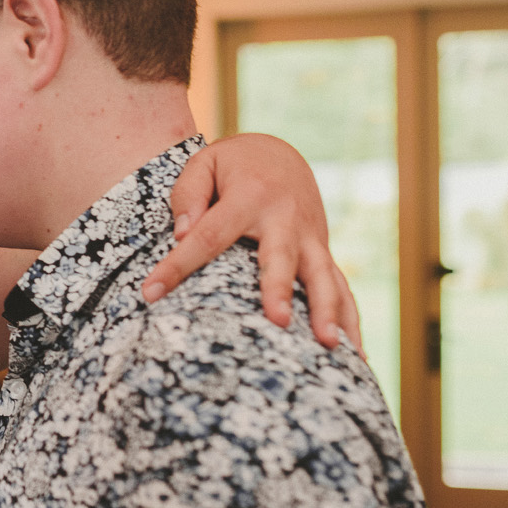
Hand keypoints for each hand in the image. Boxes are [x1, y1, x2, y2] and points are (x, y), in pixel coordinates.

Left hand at [140, 134, 361, 348]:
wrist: (279, 152)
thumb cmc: (232, 165)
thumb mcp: (204, 163)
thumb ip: (189, 195)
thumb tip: (182, 234)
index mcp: (249, 196)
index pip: (208, 235)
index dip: (178, 264)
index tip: (151, 292)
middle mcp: (285, 218)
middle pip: (280, 258)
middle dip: (279, 289)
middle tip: (278, 320)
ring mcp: (309, 237)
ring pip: (322, 276)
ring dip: (327, 310)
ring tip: (327, 344)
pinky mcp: (321, 252)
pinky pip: (340, 286)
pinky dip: (350, 319)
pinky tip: (356, 355)